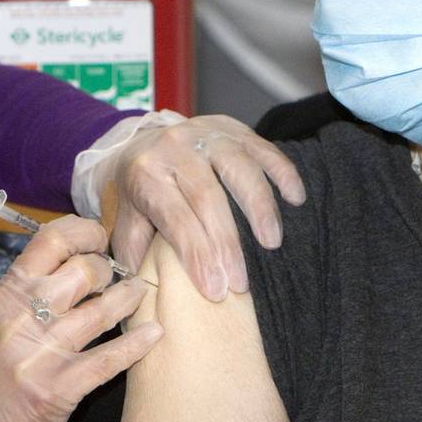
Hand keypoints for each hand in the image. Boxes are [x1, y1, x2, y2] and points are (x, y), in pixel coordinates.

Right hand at [0, 216, 161, 421]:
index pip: (51, 241)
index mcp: (5, 295)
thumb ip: (26, 288)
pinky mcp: (61, 391)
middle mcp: (23, 319)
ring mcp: (43, 355)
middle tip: (115, 275)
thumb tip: (71, 255)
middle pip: (85, 271)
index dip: (84, 232)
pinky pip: (109, 359)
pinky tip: (155, 333)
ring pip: (103, 311)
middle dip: (108, 268)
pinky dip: (137, 344)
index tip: (99, 238)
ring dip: (129, 297)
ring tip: (139, 292)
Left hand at [88, 114, 305, 301]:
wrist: (141, 140)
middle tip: (242, 283)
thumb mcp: (125, 220)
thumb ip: (132, 253)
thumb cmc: (140, 192)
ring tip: (272, 242)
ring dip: (259, 207)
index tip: (216, 291)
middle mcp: (174, 149)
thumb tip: (142, 294)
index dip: (197, 255)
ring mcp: (205, 134)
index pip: (175, 218)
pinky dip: (282, 172)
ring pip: (239, 167)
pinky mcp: (232, 127)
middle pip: (207, 197)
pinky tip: (295, 198)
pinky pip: (262, 147)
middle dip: (227, 244)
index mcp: (145, 174)